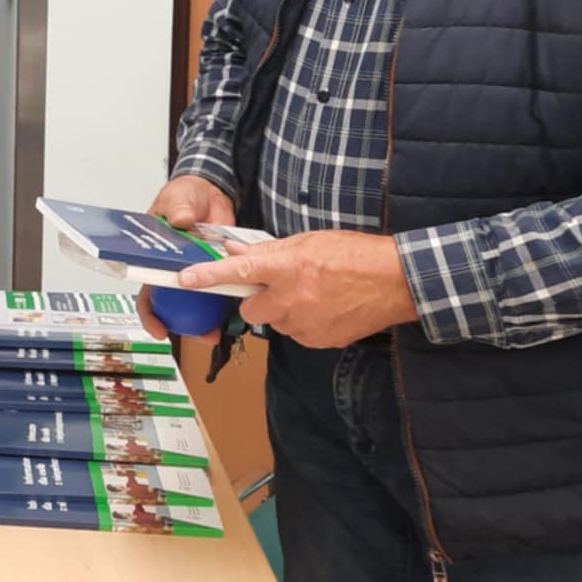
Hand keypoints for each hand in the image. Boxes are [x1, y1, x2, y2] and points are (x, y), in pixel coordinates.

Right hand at [136, 176, 237, 345]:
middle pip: (172, 303)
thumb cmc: (185, 194)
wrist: (212, 190)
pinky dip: (226, 298)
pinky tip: (233, 309)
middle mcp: (174, 266)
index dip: (149, 311)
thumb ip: (179, 208)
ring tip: (215, 331)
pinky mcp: (217, 267)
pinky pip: (221, 287)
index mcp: (155, 254)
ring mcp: (197, 269)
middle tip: (196, 333)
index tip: (158, 326)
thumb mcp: (178, 197)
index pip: (146, 287)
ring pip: (197, 301)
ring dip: (205, 318)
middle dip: (181, 323)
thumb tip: (181, 221)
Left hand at [176, 229, 419, 348]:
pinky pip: (296, 335)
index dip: (209, 275)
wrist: (396, 282)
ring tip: (313, 295)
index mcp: (288, 266)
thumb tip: (235, 250)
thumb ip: (270, 250)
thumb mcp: (310, 241)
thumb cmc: (355, 255)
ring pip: (275, 323)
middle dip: (259, 300)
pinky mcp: (319, 340)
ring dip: (283, 312)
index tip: (185, 279)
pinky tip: (324, 309)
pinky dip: (303, 325)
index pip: (239, 270)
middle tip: (281, 286)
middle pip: (251, 309)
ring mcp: (306, 323)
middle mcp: (292, 297)